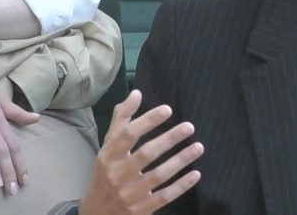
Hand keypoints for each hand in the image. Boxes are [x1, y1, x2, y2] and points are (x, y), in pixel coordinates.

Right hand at [79, 90, 203, 214]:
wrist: (97, 213)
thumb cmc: (106, 173)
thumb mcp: (108, 147)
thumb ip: (121, 120)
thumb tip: (136, 93)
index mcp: (108, 156)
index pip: (128, 135)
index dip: (148, 121)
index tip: (167, 110)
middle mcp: (117, 174)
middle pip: (146, 154)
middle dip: (169, 139)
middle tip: (189, 126)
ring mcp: (129, 194)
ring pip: (158, 176)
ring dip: (180, 161)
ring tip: (198, 147)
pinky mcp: (141, 209)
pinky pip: (164, 196)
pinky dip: (181, 185)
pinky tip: (195, 173)